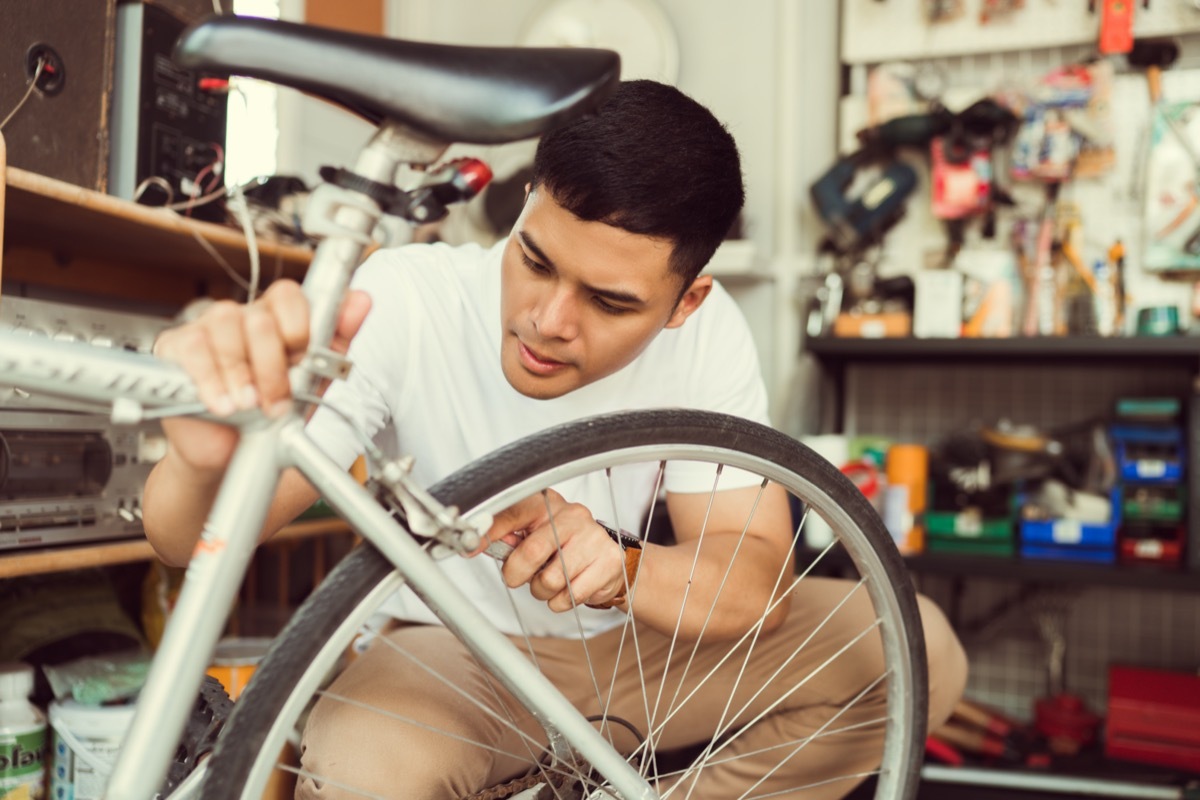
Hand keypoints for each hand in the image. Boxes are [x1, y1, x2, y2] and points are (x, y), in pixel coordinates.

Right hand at [153, 280, 371, 474]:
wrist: (233, 454)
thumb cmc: (273, 410)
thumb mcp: (314, 379)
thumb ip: (337, 340)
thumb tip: (362, 300)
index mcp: (278, 317)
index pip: (289, 295)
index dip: (298, 326)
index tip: (302, 358)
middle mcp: (243, 316)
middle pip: (260, 319)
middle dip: (273, 368)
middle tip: (276, 401)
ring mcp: (207, 327)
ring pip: (226, 327)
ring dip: (242, 375)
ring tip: (249, 406)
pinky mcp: (176, 346)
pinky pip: (193, 348)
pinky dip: (211, 380)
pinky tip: (223, 404)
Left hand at [483, 490, 627, 611]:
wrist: (606, 562)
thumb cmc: (563, 548)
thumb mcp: (535, 534)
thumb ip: (509, 536)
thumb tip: (474, 541)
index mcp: (548, 504)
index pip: (514, 512)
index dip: (490, 531)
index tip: (470, 546)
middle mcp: (572, 515)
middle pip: (531, 553)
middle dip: (517, 574)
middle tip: (518, 577)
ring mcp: (593, 538)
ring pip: (550, 580)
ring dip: (541, 591)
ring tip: (549, 581)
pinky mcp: (609, 562)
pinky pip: (570, 596)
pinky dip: (561, 601)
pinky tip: (567, 589)